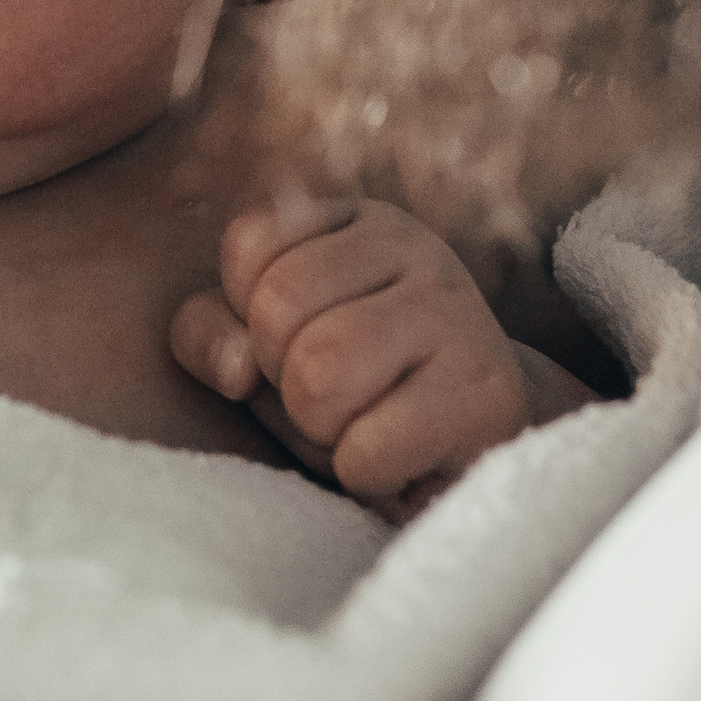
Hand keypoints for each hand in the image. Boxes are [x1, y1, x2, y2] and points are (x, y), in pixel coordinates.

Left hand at [170, 188, 535, 519]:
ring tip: (370, 427)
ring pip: (317, 373)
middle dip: (286, 380)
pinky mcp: (488, 396)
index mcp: (359, 224)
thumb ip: (212, 335)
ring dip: (324, 430)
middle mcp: (417, 248)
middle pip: (277, 309)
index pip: (249, 245)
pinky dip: (365, 476)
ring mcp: (459, 314)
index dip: (253, 321)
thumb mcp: (268, 353)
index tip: (305, 346)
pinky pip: (366, 450)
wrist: (479, 458)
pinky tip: (405, 463)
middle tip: (342, 400)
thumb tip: (235, 368)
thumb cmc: (358, 397)